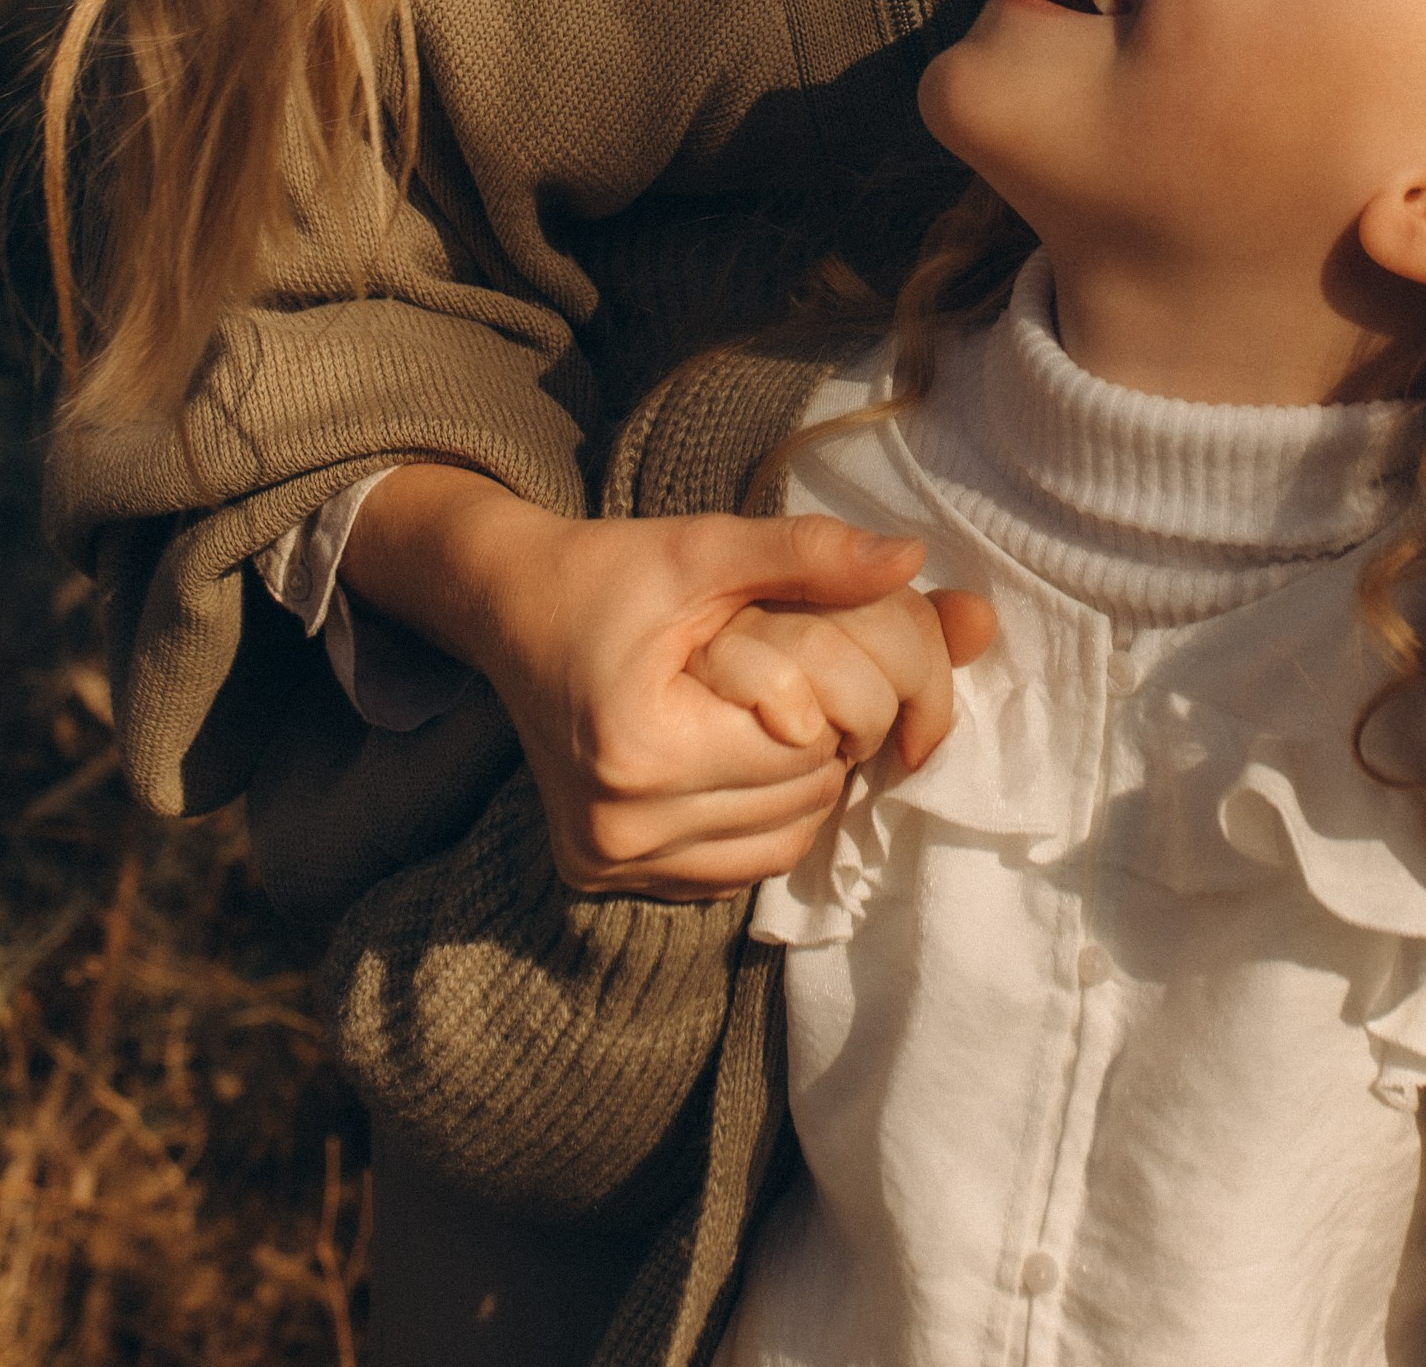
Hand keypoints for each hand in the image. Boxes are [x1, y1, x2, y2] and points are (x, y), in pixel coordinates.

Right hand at [340, 465, 971, 898]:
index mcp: (642, 750)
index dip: (831, 692)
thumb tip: (914, 562)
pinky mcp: (606, 880)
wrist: (511, 608)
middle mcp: (619, 830)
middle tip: (792, 679)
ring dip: (800, 783)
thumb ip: (811, 556)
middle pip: (802, 797)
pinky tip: (737, 761)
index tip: (795, 646)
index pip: (808, 745)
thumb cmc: (610, 572)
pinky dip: (761, 819)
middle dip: (825, 737)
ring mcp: (610, 864)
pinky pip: (736, 868)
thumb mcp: (707, 546)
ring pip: (782, 842)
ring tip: (767, 717)